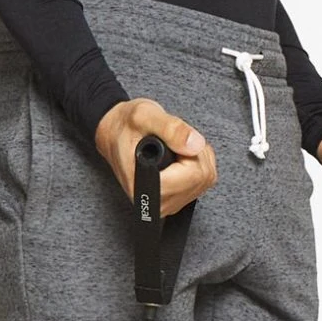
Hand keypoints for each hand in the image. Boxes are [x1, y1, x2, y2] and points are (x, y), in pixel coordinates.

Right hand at [94, 97, 217, 217]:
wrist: (115, 134)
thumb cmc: (124, 127)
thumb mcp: (144, 116)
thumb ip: (171, 129)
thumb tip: (196, 144)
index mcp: (146, 188)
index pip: (193, 175)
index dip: (189, 152)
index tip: (171, 141)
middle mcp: (159, 202)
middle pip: (203, 176)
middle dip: (195, 152)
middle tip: (172, 140)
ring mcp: (170, 204)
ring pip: (206, 177)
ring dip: (197, 155)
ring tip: (173, 146)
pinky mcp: (178, 199)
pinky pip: (205, 179)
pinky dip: (198, 160)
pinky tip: (180, 154)